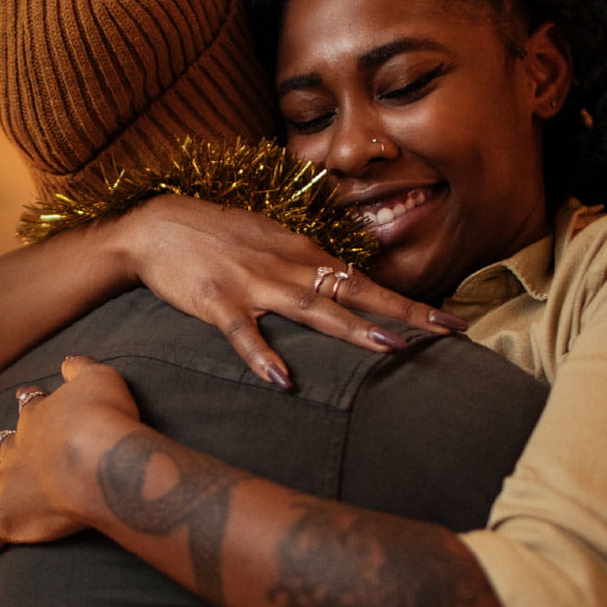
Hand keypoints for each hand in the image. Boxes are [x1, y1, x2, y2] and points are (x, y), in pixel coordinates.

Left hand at [0, 356, 141, 572]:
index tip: (26, 396)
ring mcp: (10, 486)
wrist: (95, 458)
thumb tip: (67, 361)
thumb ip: (80, 369)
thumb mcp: (99, 377)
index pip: (31, 406)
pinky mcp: (10, 520)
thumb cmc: (102, 416)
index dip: (30, 402)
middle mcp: (18, 450)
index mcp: (38, 417)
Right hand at [109, 195, 467, 389]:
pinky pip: (243, 333)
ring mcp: (252, 284)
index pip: (364, 280)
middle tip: (448, 330)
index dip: (409, 302)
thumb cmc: (214, 235)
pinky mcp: (216, 302)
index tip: (452, 321)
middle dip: (402, 312)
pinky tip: (281, 380)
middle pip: (353, 292)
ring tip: (389, 348)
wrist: (155, 226)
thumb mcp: (269, 243)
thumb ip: (305, 265)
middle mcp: (286, 267)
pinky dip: (262, 355)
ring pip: (310, 307)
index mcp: (301, 254)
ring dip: (350, 328)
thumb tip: (342, 284)